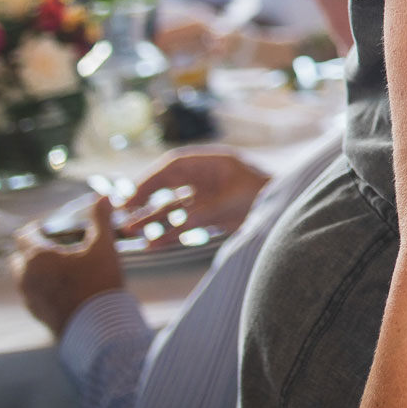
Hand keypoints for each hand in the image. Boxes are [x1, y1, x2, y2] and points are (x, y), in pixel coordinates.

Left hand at [12, 196, 125, 336]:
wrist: (98, 325)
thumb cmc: (99, 282)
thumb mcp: (104, 246)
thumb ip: (100, 219)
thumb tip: (103, 197)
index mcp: (38, 256)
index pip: (24, 235)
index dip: (36, 229)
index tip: (50, 228)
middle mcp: (26, 275)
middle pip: (18, 256)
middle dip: (31, 249)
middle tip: (55, 247)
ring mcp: (28, 295)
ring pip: (22, 276)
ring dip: (34, 268)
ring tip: (59, 268)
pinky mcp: (34, 311)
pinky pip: (30, 292)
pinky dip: (40, 286)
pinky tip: (63, 287)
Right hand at [123, 146, 269, 238]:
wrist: (284, 209)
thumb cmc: (264, 194)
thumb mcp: (234, 199)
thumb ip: (207, 209)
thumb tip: (182, 222)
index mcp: (211, 163)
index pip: (174, 166)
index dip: (150, 179)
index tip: (131, 193)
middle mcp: (205, 178)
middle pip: (167, 185)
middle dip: (144, 198)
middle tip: (122, 212)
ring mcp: (206, 198)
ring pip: (172, 207)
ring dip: (151, 217)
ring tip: (129, 229)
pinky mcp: (210, 216)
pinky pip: (183, 224)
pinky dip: (168, 233)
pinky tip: (151, 244)